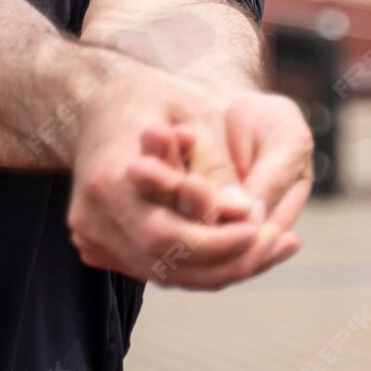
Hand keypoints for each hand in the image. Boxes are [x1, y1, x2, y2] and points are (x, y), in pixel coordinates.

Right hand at [67, 63, 299, 289]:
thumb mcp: (190, 113)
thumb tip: (246, 213)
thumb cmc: (150, 96)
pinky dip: (199, 263)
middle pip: (167, 266)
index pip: (169, 238)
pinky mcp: (101, 244)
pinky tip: (242, 247)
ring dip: (222, 268)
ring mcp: (92, 235)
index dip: (220, 243)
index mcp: (109, 182)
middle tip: (278, 243)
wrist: (96, 98)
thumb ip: (215, 166)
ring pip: (165, 275)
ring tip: (275, 246)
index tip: (262, 227)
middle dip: (229, 261)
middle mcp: (93, 218)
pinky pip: (156, 267)